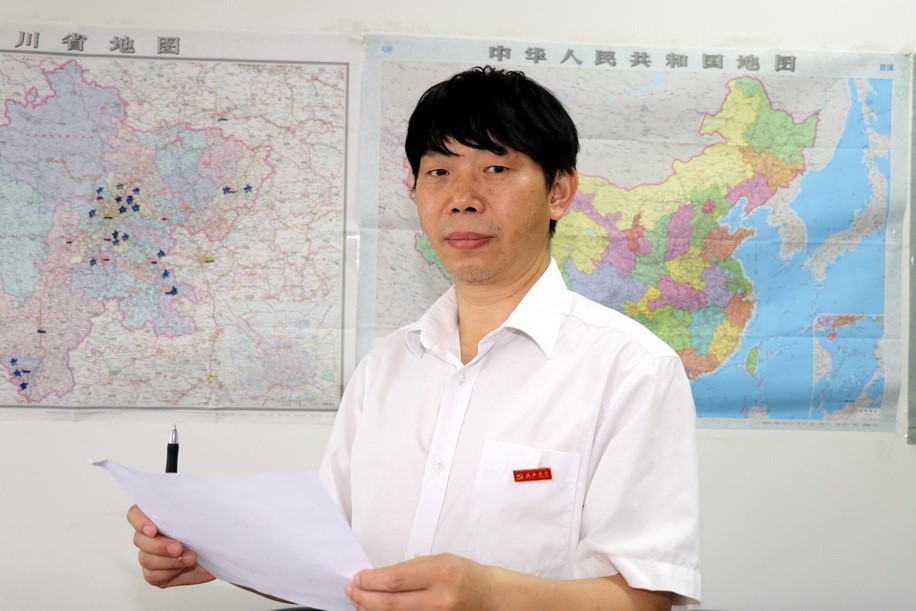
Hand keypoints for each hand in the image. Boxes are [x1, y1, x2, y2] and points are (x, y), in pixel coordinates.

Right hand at [127, 504, 214, 587]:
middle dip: (159, 545)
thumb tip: (192, 490)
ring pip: (146, 559)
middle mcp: (149, 536)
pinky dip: (169, 572)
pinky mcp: (156, 574)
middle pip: (139, 540)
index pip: (135, 514)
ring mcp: (150, 555)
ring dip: (169, 560)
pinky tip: (185, 567)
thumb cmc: (211, 527)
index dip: (139, 521)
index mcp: (156, 516)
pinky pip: (152, 575)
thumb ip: (192, 502)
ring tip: (191, 557)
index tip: (153, 529)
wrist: (222, 549)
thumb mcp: (204, 511)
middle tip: (178, 547)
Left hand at [345, 553, 491, 610]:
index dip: (370, 580)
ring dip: (371, 610)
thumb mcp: (439, 560)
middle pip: (388, 604)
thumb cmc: (466, 577)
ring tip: (361, 602)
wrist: (490, 599)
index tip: (358, 578)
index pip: (393, 579)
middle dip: (363, 597)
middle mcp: (438, 600)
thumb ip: (409, 569)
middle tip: (352, 590)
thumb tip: (379, 577)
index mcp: (438, 574)